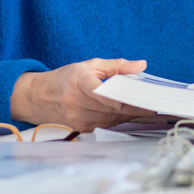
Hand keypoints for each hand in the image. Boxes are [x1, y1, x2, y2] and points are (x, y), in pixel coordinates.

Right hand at [11, 58, 153, 131]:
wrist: (37, 97)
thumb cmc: (66, 78)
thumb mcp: (89, 65)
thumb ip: (117, 66)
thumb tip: (141, 65)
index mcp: (79, 82)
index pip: (99, 91)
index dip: (117, 98)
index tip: (136, 99)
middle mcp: (77, 102)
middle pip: (111, 108)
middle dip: (135, 108)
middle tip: (157, 106)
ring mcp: (78, 118)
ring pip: (111, 119)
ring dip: (132, 116)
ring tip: (152, 112)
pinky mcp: (80, 129)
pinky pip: (106, 126)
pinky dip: (121, 121)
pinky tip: (135, 117)